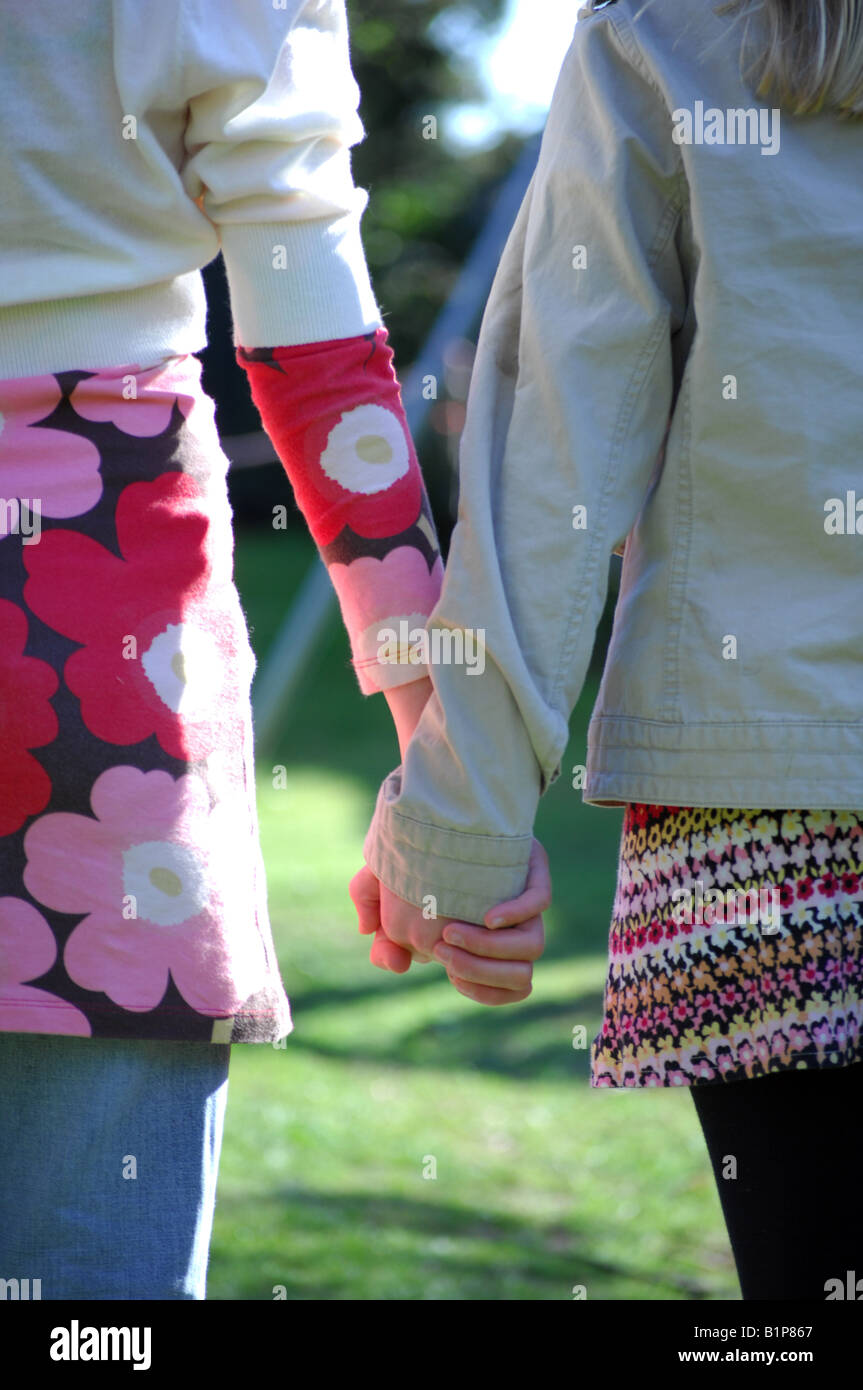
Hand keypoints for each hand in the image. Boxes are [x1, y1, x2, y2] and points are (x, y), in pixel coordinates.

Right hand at [349, 837, 550, 1004]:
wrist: (433, 805)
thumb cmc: (408, 853)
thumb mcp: (380, 884)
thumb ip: (376, 923)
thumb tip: (395, 962)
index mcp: (482, 941)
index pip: (498, 986)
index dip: (474, 985)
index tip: (444, 965)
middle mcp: (508, 928)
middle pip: (518, 975)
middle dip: (479, 970)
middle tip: (443, 948)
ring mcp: (521, 901)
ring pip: (533, 946)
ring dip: (493, 949)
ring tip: (454, 933)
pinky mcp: (528, 870)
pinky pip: (539, 902)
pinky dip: (517, 914)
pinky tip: (489, 917)